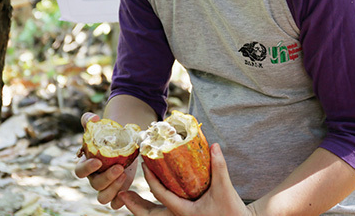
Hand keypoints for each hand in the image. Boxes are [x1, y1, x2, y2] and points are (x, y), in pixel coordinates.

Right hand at [74, 112, 137, 209]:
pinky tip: (128, 190)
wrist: (123, 142)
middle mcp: (94, 177)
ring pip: (103, 197)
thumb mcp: (99, 126)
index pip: (80, 171)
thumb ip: (91, 120)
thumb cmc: (108, 135)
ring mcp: (106, 186)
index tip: (98, 161)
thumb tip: (94, 118)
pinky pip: (115, 203)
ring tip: (124, 174)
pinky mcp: (118, 190)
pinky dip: (120, 201)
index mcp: (86, 164)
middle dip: (106, 178)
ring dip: (113, 189)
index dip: (87, 168)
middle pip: (95, 185)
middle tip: (119, 167)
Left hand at [118, 143, 254, 215]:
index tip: (143, 165)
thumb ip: (219, 167)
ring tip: (128, 199)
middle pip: (151, 215)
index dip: (151, 179)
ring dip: (143, 209)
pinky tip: (152, 202)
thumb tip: (214, 145)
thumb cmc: (232, 211)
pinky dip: (156, 209)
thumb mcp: (225, 189)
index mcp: (183, 212)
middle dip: (135, 206)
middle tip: (121, 195)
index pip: (161, 195)